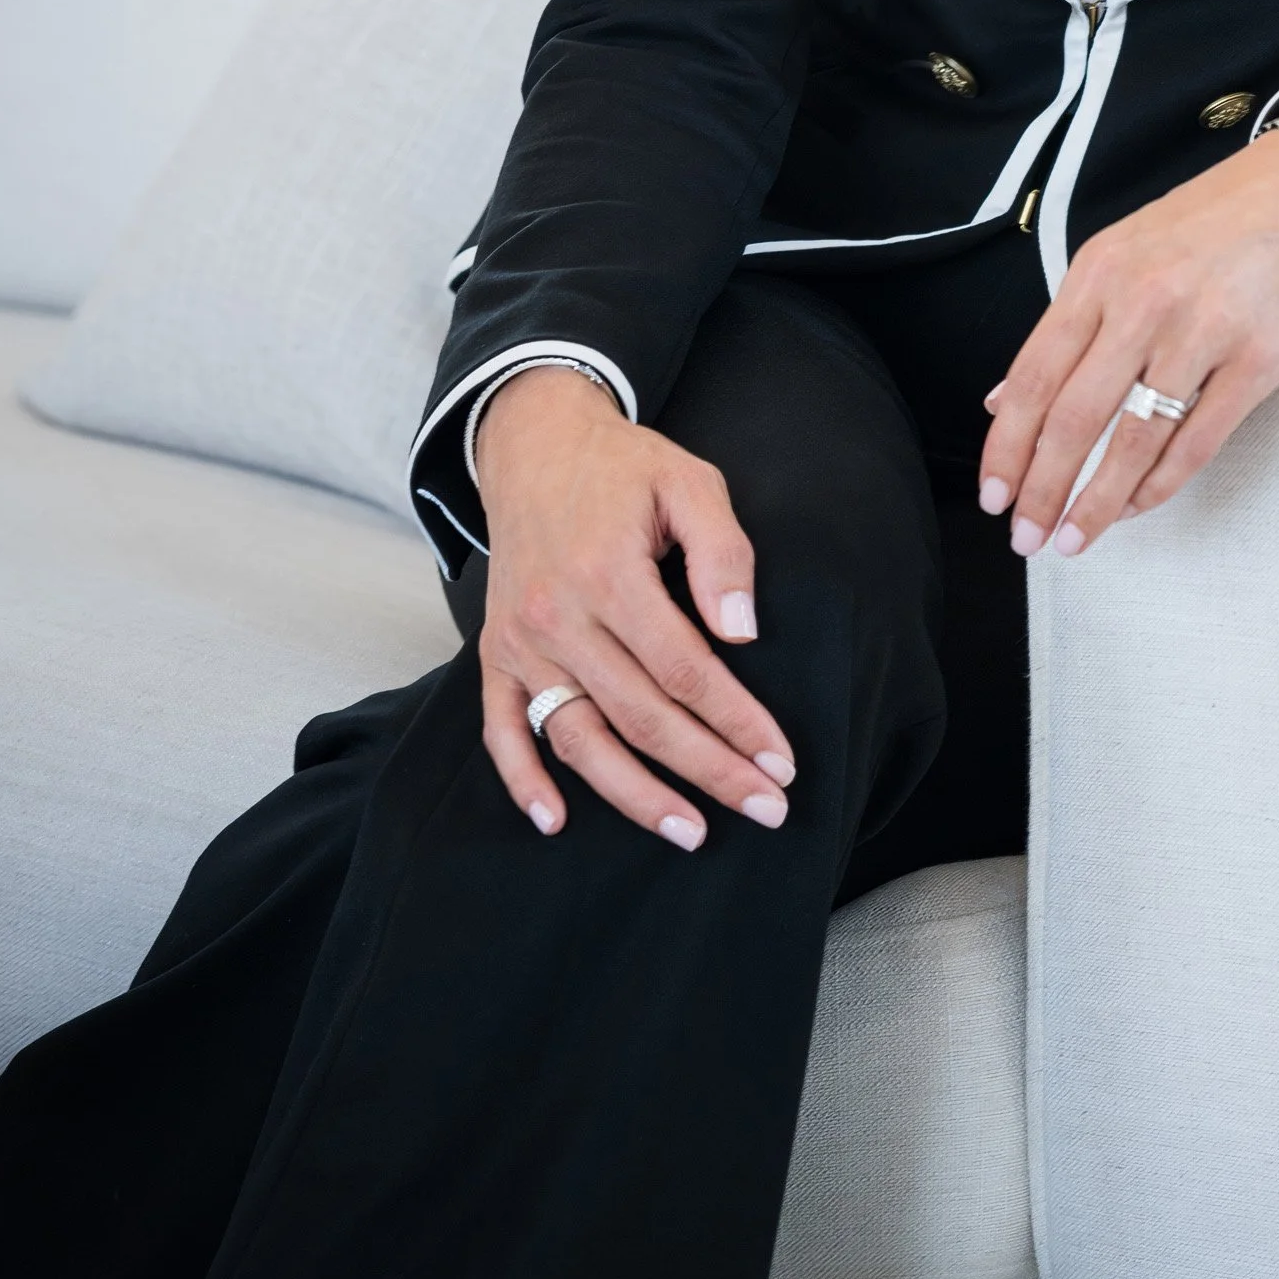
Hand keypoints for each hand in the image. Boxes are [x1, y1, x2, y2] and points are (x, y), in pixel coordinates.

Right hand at [472, 364, 796, 850]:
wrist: (535, 446)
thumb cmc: (625, 468)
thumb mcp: (689, 481)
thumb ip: (722, 551)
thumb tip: (743, 634)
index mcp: (609, 573)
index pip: (686, 670)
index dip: (737, 721)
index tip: (782, 759)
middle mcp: (558, 616)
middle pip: (642, 716)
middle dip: (709, 770)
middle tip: (766, 809)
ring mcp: (521, 642)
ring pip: (578, 738)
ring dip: (633, 796)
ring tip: (690, 832)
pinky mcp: (496, 654)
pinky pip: (501, 729)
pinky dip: (522, 780)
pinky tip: (556, 822)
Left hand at [976, 128, 1278, 561]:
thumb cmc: (1207, 224)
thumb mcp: (1120, 254)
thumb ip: (1066, 326)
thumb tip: (1004, 400)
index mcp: (1099, 275)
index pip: (1036, 377)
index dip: (1008, 447)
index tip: (992, 497)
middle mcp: (1143, 302)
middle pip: (1075, 417)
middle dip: (1043, 489)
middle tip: (1027, 539)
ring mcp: (1203, 332)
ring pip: (1134, 440)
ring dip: (1097, 503)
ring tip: (1075, 539)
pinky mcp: (1257, 361)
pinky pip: (1197, 442)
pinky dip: (1159, 486)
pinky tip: (1135, 507)